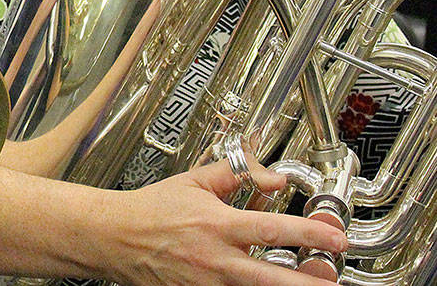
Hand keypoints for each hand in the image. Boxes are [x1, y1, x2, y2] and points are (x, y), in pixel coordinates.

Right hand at [107, 158, 345, 285]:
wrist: (113, 236)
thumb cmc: (151, 210)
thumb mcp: (193, 181)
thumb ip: (236, 175)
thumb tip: (275, 176)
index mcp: (216, 224)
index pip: (272, 229)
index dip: (309, 234)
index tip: (336, 238)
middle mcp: (215, 259)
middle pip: (272, 278)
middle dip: (309, 283)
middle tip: (335, 282)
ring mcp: (205, 284)